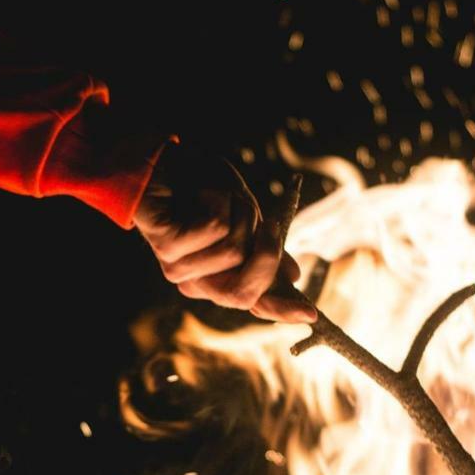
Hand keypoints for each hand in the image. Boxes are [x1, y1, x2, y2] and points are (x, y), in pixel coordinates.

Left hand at [132, 144, 315, 323]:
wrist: (164, 161)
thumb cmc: (204, 188)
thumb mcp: (245, 217)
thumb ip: (264, 248)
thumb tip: (293, 278)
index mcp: (219, 279)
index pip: (253, 302)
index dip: (281, 310)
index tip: (310, 314)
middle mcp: (198, 282)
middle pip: (245, 292)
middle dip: (267, 254)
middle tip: (269, 222)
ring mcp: (179, 269)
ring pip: (235, 250)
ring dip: (238, 212)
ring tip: (217, 197)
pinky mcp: (167, 248)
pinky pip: (216, 228)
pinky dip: (219, 199)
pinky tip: (199, 193)